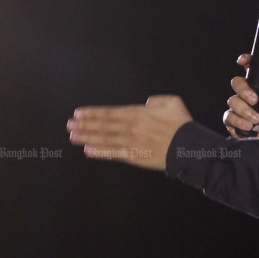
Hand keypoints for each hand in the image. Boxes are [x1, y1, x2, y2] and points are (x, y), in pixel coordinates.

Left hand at [66, 95, 192, 170]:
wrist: (188, 146)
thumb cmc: (181, 124)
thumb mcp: (172, 102)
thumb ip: (156, 100)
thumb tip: (146, 103)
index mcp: (139, 113)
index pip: (110, 113)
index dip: (93, 113)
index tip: (79, 113)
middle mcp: (131, 127)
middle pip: (103, 125)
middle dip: (85, 125)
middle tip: (70, 125)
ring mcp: (131, 143)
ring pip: (105, 139)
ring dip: (87, 137)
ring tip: (73, 136)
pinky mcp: (134, 156)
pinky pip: (114, 154)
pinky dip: (100, 152)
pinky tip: (89, 151)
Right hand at [223, 55, 258, 147]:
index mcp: (257, 85)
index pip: (248, 68)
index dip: (244, 61)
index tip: (242, 61)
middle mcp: (246, 94)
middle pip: (236, 83)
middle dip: (244, 92)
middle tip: (255, 101)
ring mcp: (239, 107)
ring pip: (232, 102)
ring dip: (244, 112)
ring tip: (256, 120)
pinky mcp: (233, 121)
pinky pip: (228, 117)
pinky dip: (238, 122)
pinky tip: (248, 127)